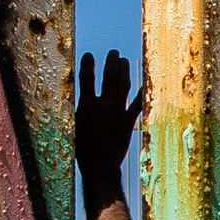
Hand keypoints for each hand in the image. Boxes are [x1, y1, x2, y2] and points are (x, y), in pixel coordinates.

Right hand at [76, 50, 146, 179]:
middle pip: (109, 77)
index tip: (88, 55)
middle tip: (114, 53)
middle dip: (111, 62)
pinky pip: (137, 103)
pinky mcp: (128, 121)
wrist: (100, 166)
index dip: (87, 65)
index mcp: (86, 106)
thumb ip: (79, 111)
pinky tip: (144, 84)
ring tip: (125, 61)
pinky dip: (141, 93)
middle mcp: (104, 105)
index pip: (86, 79)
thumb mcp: (74, 127)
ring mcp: (118, 112)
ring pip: (123, 85)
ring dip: (125, 71)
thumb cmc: (82, 149)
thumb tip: (81, 100)